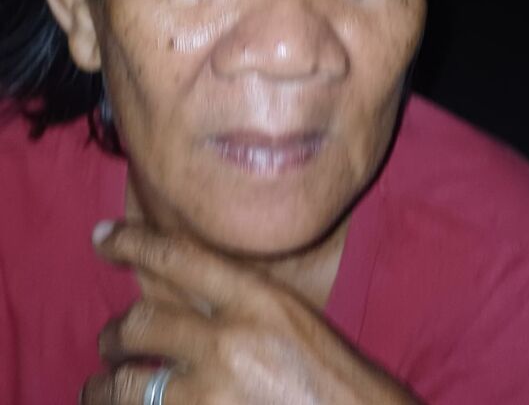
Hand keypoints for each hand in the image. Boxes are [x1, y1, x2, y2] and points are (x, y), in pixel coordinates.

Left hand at [80, 222, 418, 403]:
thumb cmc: (330, 373)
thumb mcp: (290, 316)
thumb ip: (240, 299)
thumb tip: (182, 290)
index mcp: (257, 299)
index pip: (179, 256)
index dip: (133, 242)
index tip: (102, 237)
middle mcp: (231, 340)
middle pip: (142, 321)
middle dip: (114, 335)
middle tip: (109, 343)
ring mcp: (215, 395)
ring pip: (129, 385)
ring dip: (104, 389)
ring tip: (99, 389)